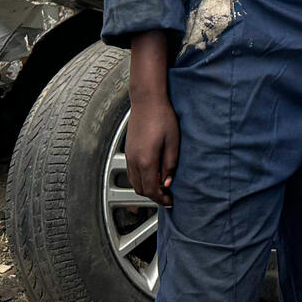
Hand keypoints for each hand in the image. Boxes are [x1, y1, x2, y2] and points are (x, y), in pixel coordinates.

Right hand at [125, 35, 179, 207]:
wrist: (147, 100)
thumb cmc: (163, 117)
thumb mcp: (173, 142)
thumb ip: (170, 164)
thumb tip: (167, 182)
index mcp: (146, 161)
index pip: (152, 190)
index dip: (161, 198)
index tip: (171, 201)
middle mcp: (134, 161)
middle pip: (141, 189)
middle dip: (154, 195)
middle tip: (167, 195)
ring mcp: (128, 156)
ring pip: (134, 182)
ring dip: (146, 188)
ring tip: (161, 185)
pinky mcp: (128, 151)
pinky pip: (131, 173)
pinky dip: (140, 179)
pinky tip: (152, 173)